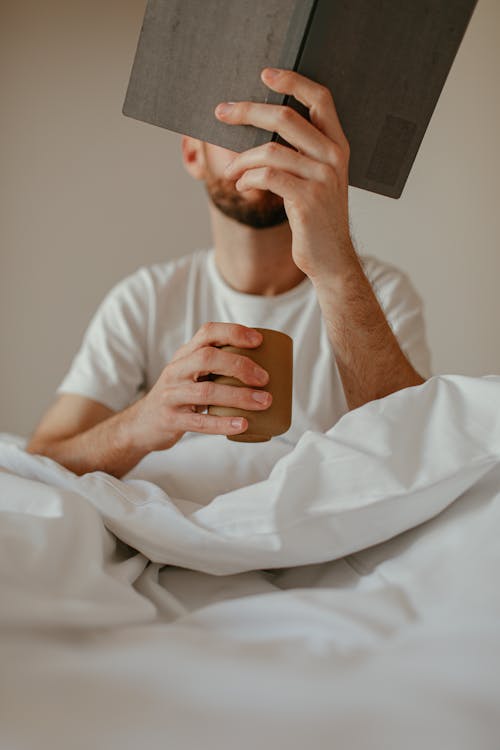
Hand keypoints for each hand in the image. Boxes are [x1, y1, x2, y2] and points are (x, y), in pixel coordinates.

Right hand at [129, 322, 271, 451]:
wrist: (143, 424)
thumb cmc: (179, 395)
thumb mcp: (191, 373)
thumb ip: (216, 365)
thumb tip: (265, 365)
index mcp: (184, 355)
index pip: (207, 333)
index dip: (233, 332)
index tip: (258, 341)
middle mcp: (176, 370)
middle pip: (207, 358)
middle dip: (239, 365)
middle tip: (265, 379)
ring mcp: (171, 395)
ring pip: (206, 392)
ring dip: (239, 396)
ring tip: (264, 402)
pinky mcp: (171, 419)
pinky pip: (199, 422)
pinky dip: (224, 423)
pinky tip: (244, 424)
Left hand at [215, 67, 352, 281]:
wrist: (330, 258)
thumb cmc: (316, 216)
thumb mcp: (315, 178)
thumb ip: (300, 151)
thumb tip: (260, 124)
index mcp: (338, 145)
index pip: (320, 99)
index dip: (293, 82)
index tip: (265, 74)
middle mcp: (334, 157)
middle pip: (285, 119)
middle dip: (247, 112)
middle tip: (221, 112)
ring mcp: (322, 179)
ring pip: (270, 151)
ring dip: (240, 160)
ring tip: (230, 172)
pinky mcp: (307, 201)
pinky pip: (267, 177)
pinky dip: (246, 179)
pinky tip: (240, 186)